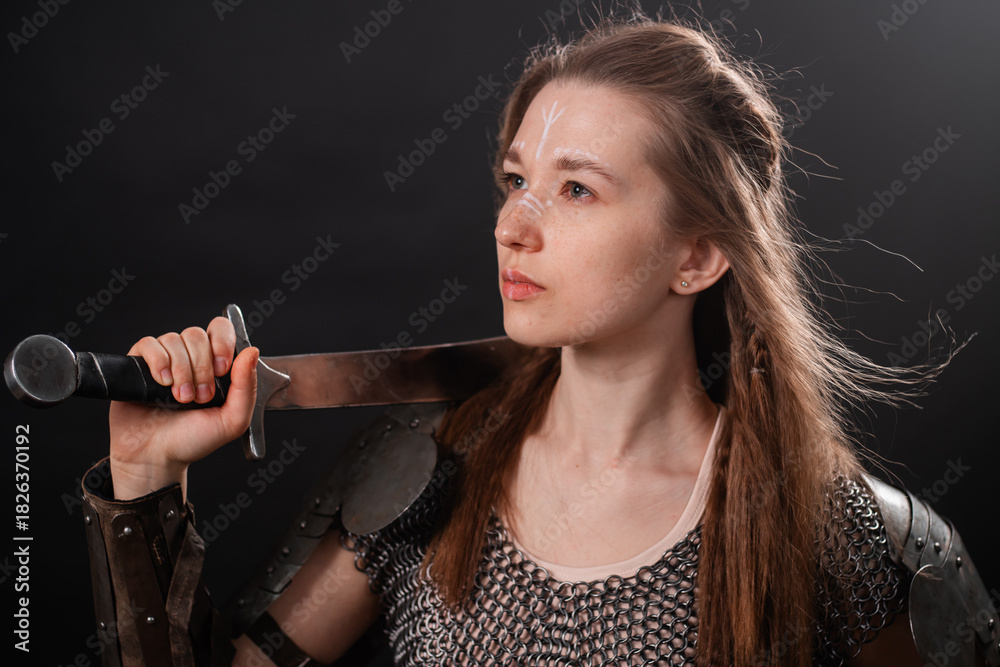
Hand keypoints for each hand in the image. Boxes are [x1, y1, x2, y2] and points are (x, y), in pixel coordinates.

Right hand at [108, 316, 257, 499]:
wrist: (156, 458)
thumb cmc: (193, 440)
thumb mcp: (232, 420)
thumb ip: (246, 387)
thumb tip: (252, 351)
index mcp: (213, 365)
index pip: (220, 329)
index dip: (222, 342)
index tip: (222, 369)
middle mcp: (189, 358)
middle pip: (196, 335)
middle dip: (201, 367)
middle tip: (200, 397)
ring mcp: (163, 360)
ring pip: (174, 339)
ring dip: (181, 369)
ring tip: (180, 398)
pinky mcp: (138, 365)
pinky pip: (148, 344)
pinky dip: (158, 361)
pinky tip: (162, 383)